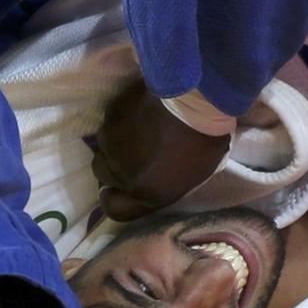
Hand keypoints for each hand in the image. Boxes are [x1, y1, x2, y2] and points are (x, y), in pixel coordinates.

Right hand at [92, 80, 230, 220]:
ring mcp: (111, 142)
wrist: (196, 98)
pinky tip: (141, 109)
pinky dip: (122, 117)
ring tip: (142, 126)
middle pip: (103, 173)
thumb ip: (166, 182)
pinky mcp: (110, 115)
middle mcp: (121, 173)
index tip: (118, 188)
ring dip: (118, 139)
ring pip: (105, 145)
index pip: (114, 208)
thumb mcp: (194, 174)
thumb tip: (156, 176)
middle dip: (115, 164)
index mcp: (146, 193)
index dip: (114, 197)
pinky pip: (110, 120)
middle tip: (136, 150)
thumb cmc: (205, 139)